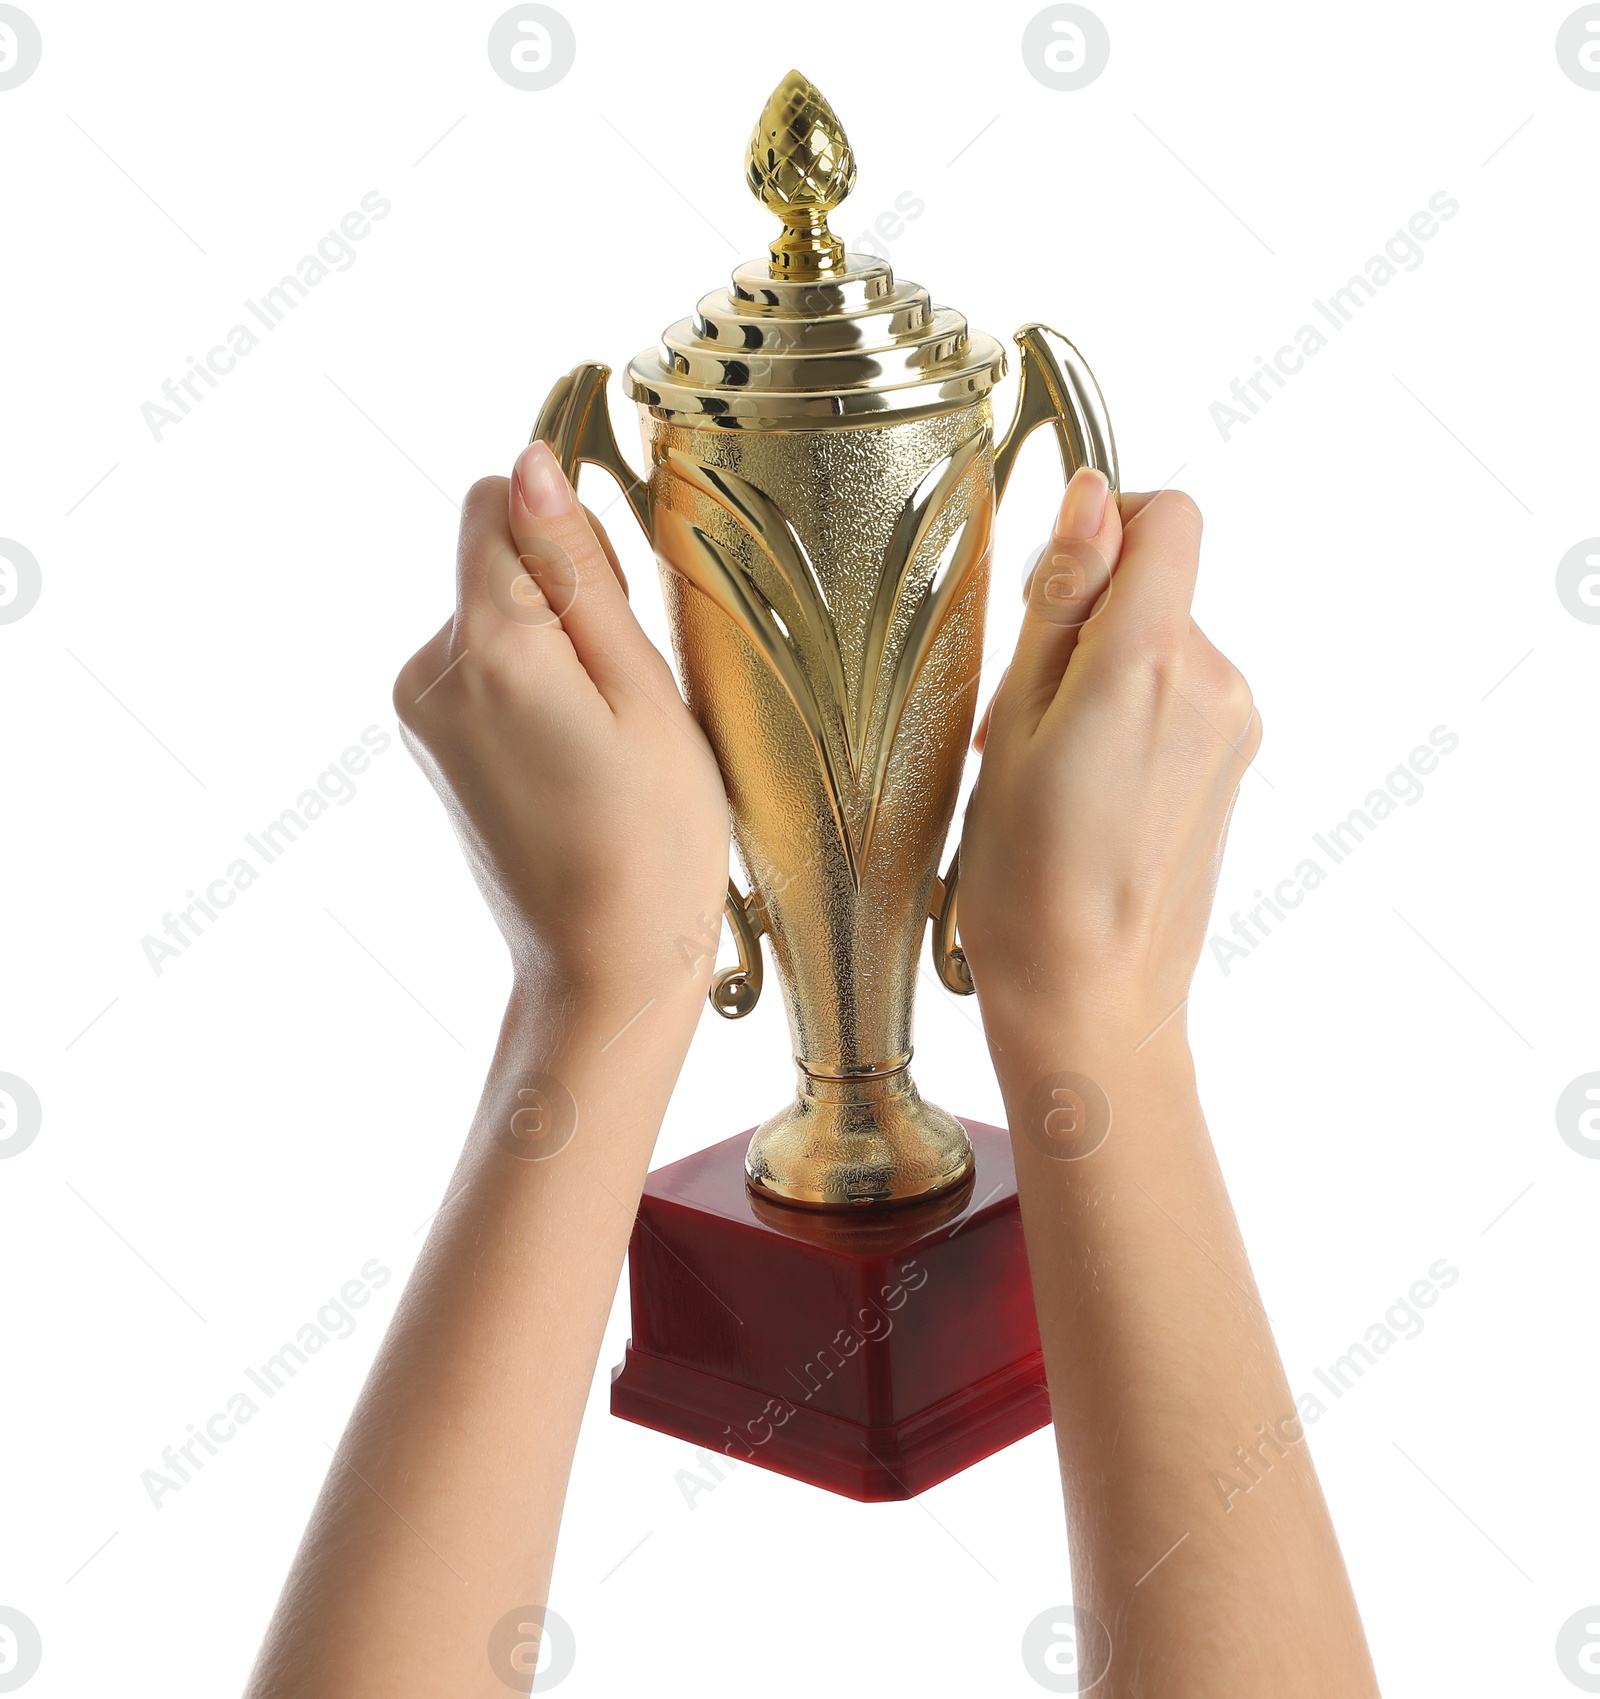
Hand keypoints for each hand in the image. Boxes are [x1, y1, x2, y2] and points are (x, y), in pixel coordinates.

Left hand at [393, 440, 728, 1022]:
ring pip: (494, 616)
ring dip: (552, 648)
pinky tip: (577, 757)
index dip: (568, 528)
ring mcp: (422, 714)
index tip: (617, 597)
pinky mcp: (432, 746)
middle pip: (494, 560)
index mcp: (487, 649)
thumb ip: (579, 573)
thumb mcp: (644, 694)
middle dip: (564, 596)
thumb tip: (530, 464)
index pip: (497, 503)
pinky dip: (533, 688)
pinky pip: (484, 669)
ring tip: (606, 738)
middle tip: (626, 694)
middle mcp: (429, 672)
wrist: (601, 968)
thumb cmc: (652, 843)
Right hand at [958, 470, 1259, 1033]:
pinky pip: (1177, 697)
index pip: (1169, 516)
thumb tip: (1093, 497)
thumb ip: (1061, 600)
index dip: (1106, 524)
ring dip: (1100, 676)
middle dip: (1083, 622)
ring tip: (1046, 764)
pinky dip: (1127, 715)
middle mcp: (1213, 683)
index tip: (1052, 583)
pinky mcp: (1233, 764)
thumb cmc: (1028, 881)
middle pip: (1156, 585)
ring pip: (1161, 644)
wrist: (1092, 998)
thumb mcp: (1013, 724)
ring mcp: (1233, 728)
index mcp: (1150, 661)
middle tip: (1020, 714)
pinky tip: (1083, 787)